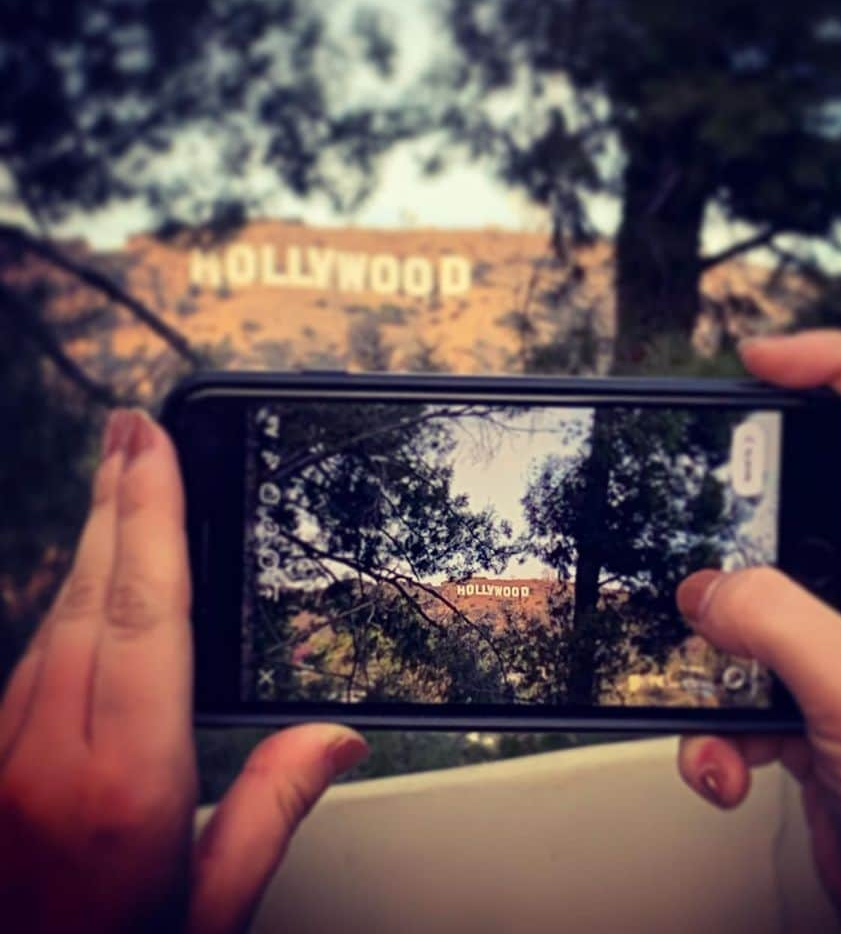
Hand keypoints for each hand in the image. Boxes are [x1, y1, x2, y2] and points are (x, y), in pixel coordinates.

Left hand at [0, 409, 367, 932]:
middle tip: (131, 428)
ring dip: (88, 545)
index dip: (151, 516)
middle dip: (113, 501)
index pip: (144, 614)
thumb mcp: (210, 911)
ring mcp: (1, 761)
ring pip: (51, 622)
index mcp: (120, 786)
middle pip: (88, 597)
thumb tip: (334, 738)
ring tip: (118, 481)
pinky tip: (84, 580)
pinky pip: (28, 662)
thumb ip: (271, 812)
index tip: (153, 445)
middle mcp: (46, 759)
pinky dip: (64, 603)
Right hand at [676, 331, 840, 921]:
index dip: (839, 366)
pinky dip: (712, 725)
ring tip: (709, 691)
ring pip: (748, 597)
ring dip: (711, 645)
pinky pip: (731, 679)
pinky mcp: (799, 693)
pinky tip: (724, 768)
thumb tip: (705, 589)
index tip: (761, 357)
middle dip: (738, 512)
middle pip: (798, 498)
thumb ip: (778, 624)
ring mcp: (834, 640)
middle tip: (690, 515)